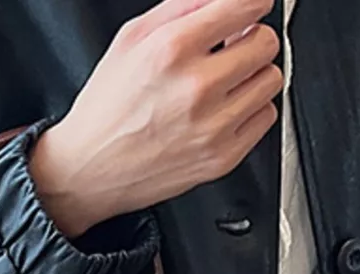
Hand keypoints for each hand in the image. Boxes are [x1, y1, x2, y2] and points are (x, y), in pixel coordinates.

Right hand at [30, 0, 282, 237]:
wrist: (89, 171)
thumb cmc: (106, 109)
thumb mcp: (130, 40)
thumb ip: (181, 8)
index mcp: (172, 50)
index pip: (246, 5)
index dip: (251, 3)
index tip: (249, 9)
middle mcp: (196, 88)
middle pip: (265, 42)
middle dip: (251, 39)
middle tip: (233, 48)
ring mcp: (212, 126)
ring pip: (271, 79)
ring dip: (253, 75)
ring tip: (227, 82)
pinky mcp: (221, 157)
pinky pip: (265, 118)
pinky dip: (251, 110)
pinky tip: (225, 110)